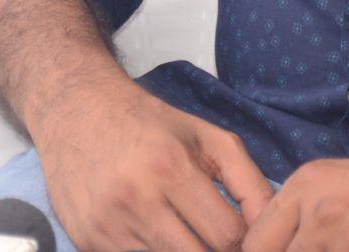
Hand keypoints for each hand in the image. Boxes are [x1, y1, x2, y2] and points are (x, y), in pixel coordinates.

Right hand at [33, 76, 271, 251]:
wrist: (75, 110)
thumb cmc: (148, 124)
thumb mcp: (206, 136)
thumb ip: (249, 181)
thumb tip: (272, 225)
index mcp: (171, 167)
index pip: (227, 236)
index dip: (243, 241)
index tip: (241, 234)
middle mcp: (136, 199)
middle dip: (214, 251)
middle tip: (213, 234)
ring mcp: (108, 225)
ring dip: (182, 251)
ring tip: (182, 228)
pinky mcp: (88, 241)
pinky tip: (152, 230)